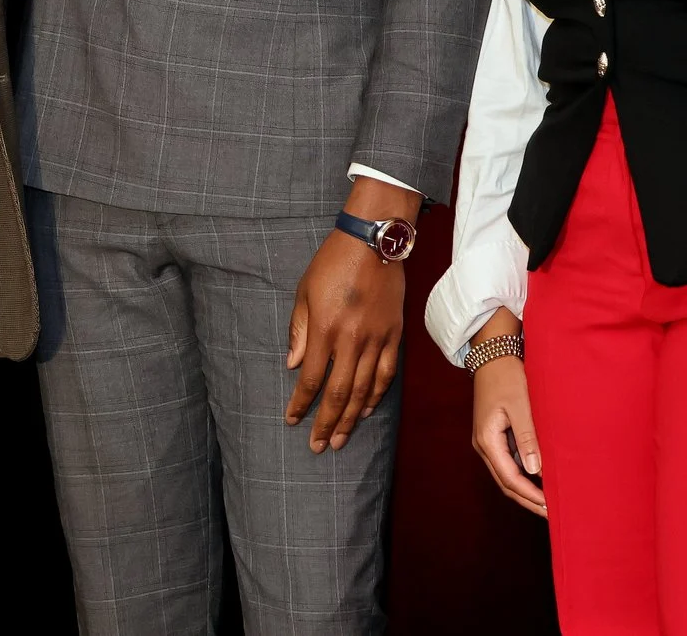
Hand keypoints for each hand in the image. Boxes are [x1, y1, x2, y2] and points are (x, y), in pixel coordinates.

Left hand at [283, 181, 415, 452]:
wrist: (374, 241)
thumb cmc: (333, 262)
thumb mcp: (304, 291)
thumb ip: (299, 330)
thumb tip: (294, 365)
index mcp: (326, 329)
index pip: (312, 378)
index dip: (301, 403)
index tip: (292, 420)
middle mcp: (352, 339)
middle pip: (339, 393)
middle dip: (327, 423)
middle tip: (318, 446)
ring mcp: (376, 339)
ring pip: (364, 390)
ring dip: (351, 418)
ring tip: (340, 438)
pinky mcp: (394, 334)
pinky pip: (386, 373)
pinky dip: (377, 395)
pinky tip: (367, 409)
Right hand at [467, 311, 545, 517]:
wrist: (492, 353)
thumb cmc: (507, 375)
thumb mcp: (520, 405)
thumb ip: (527, 437)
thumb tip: (534, 471)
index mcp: (487, 440)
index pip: (510, 478)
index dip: (530, 496)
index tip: (550, 508)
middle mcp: (484, 445)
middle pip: (507, 482)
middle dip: (528, 500)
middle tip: (552, 515)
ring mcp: (489, 441)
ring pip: (507, 475)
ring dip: (527, 490)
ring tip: (549, 503)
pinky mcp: (496, 435)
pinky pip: (509, 462)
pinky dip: (525, 476)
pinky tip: (541, 480)